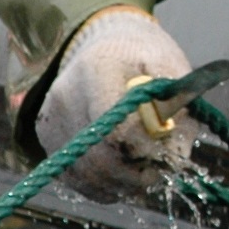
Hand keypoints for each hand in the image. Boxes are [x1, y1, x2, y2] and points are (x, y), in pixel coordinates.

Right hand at [35, 5, 193, 192]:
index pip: (116, 131)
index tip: (167, 156)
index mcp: (97, 71)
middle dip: (136, 175)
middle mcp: (66, 98)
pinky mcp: (48, 140)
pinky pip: (78, 179)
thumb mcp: (171, 69)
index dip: (145, 153)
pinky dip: (105, 183)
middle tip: (160, 172)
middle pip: (99, 160)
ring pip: (88, 176)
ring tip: (146, 168)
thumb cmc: (144, 57)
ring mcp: (52, 121)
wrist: (105, 45)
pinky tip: (124, 169)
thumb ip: (179, 109)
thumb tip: (175, 158)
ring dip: (122, 183)